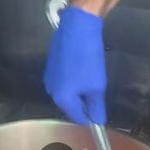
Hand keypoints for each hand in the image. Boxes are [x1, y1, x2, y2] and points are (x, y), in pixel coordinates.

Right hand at [43, 6, 106, 124]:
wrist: (78, 26)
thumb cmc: (88, 58)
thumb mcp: (97, 86)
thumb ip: (96, 107)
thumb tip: (98, 122)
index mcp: (61, 98)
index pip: (77, 118)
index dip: (90, 117)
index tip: (100, 110)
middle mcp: (51, 92)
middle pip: (70, 106)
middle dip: (84, 104)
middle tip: (98, 93)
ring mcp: (49, 79)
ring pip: (67, 94)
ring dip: (79, 92)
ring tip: (90, 79)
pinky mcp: (50, 68)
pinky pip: (63, 83)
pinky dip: (73, 82)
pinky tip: (82, 71)